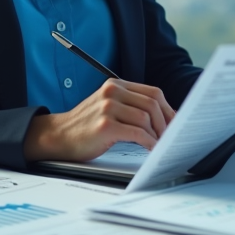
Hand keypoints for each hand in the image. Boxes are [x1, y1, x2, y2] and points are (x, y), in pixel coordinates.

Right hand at [23, 79, 175, 161]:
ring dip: (158, 135)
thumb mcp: (108, 108)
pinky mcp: (105, 125)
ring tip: (160, 145)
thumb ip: (131, 106)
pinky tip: (151, 149)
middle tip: (171, 137)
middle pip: (153, 103)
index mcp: (115, 85)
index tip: (176, 123)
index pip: (153, 92)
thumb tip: (163, 118)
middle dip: (167, 122)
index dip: (169, 109)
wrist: (58, 136)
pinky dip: (149, 143)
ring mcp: (108, 107)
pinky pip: (137, 133)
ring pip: (147, 118)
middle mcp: (112, 92)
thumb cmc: (85, 126)